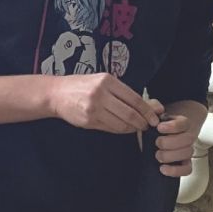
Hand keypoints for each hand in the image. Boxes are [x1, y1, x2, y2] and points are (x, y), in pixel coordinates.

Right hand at [46, 73, 162, 133]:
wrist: (57, 94)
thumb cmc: (82, 86)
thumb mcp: (103, 81)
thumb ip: (124, 93)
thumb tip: (151, 105)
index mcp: (107, 81)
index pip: (135, 99)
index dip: (148, 111)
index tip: (156, 117)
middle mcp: (101, 94)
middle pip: (130, 113)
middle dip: (142, 122)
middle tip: (148, 125)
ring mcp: (94, 109)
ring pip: (121, 124)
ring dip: (132, 128)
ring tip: (137, 127)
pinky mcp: (88, 121)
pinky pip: (110, 128)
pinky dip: (120, 130)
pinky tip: (124, 128)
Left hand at [154, 113, 202, 176]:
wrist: (159, 134)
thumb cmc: (156, 123)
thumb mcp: (152, 111)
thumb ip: (152, 106)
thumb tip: (158, 109)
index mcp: (182, 122)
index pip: (183, 123)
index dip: (172, 126)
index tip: (159, 127)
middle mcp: (187, 136)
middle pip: (188, 139)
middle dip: (170, 142)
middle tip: (157, 143)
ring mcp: (186, 150)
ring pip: (188, 153)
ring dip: (171, 156)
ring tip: (158, 155)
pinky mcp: (183, 163)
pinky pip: (187, 169)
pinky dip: (176, 171)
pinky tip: (163, 169)